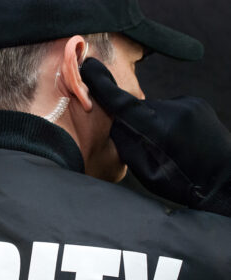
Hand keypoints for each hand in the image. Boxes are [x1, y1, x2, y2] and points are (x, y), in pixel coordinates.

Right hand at [81, 57, 230, 215]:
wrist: (221, 181)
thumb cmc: (180, 182)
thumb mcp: (145, 171)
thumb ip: (127, 144)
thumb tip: (114, 124)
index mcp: (156, 130)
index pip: (122, 102)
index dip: (103, 85)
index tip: (89, 68)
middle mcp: (173, 110)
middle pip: (138, 109)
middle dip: (136, 122)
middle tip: (148, 145)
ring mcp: (188, 104)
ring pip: (154, 108)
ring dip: (153, 122)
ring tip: (168, 145)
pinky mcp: (197, 103)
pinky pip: (170, 107)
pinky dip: (167, 119)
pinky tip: (179, 137)